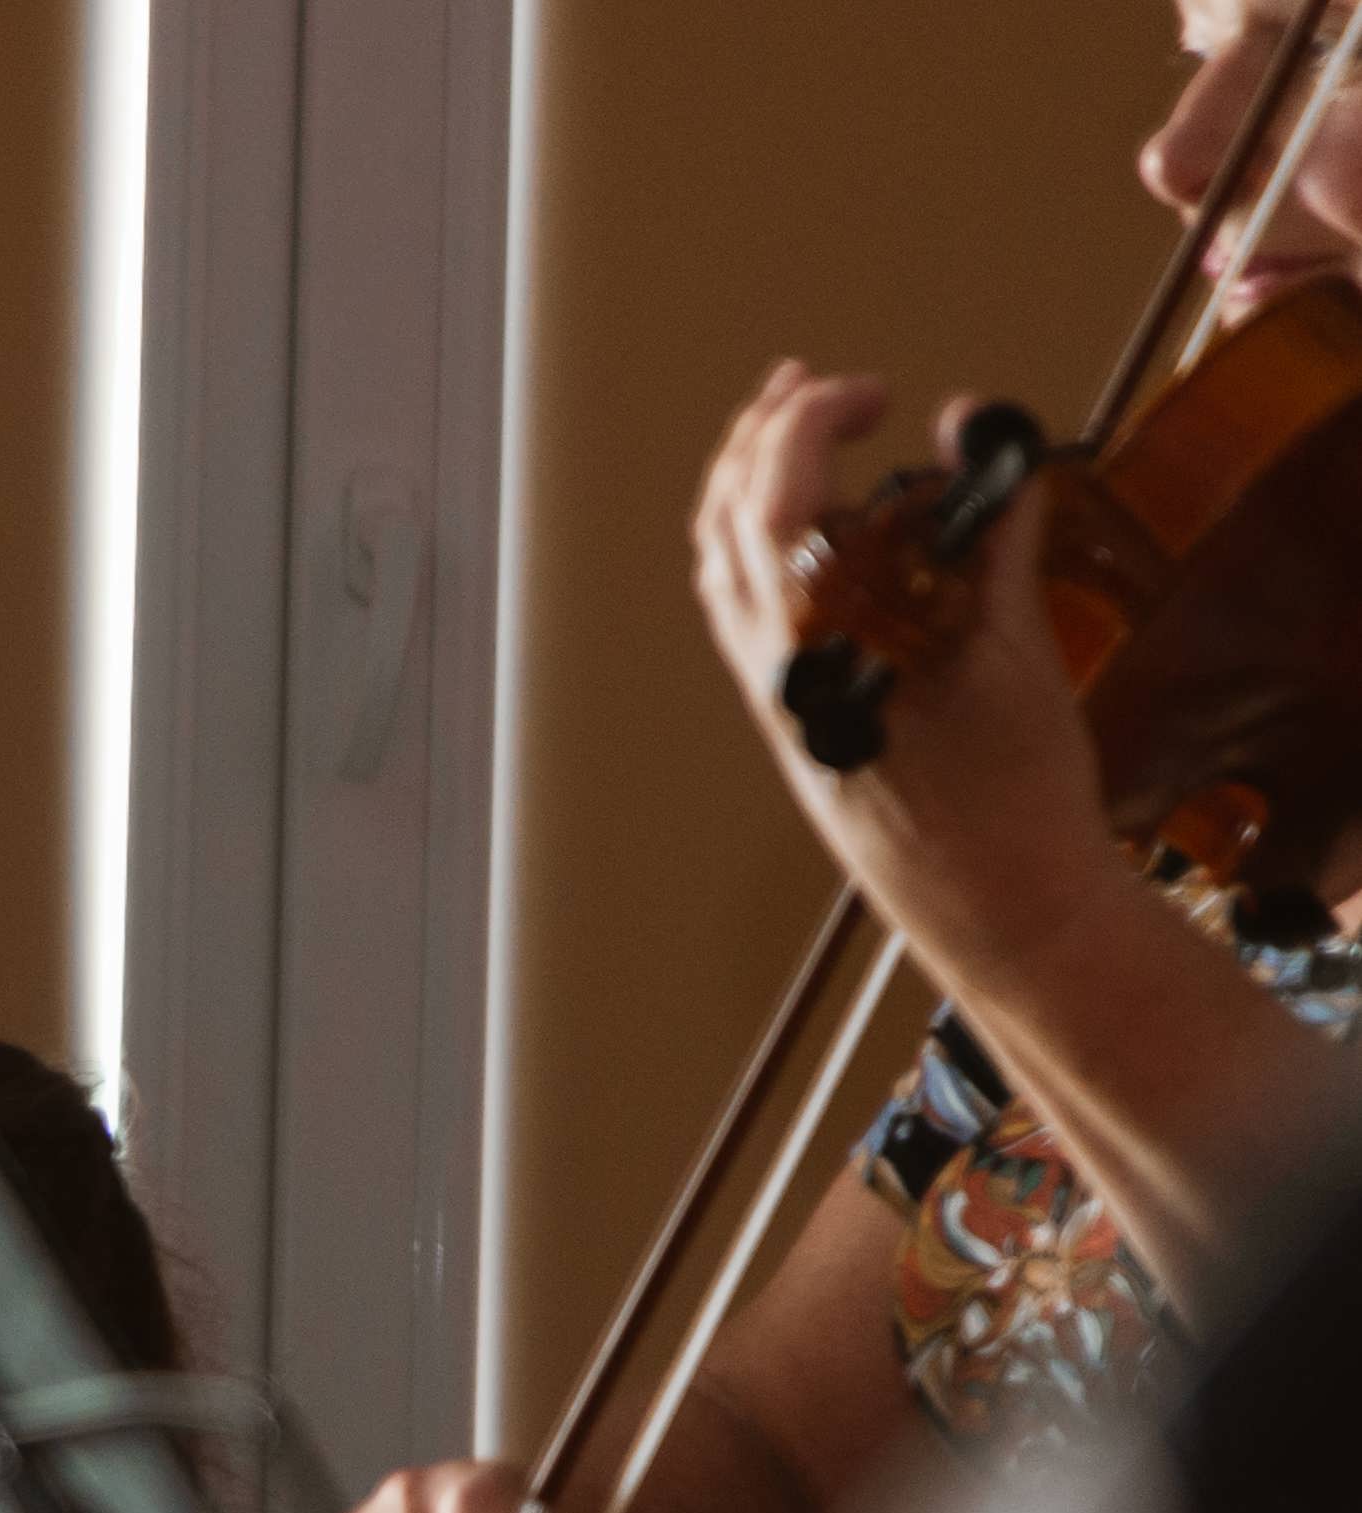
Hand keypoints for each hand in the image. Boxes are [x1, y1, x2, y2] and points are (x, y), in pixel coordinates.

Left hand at [694, 365, 1123, 987]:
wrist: (993, 901)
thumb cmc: (1008, 794)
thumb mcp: (1016, 644)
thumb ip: (992, 532)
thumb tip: (979, 437)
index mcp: (816, 644)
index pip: (773, 501)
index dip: (807, 422)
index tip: (867, 391)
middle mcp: (776, 669)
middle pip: (726, 526)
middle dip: (761, 437)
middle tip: (808, 382)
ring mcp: (776, 695)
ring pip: (725, 571)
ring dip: (750, 487)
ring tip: (793, 429)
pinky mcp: (796, 717)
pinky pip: (751, 615)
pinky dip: (765, 548)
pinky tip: (811, 526)